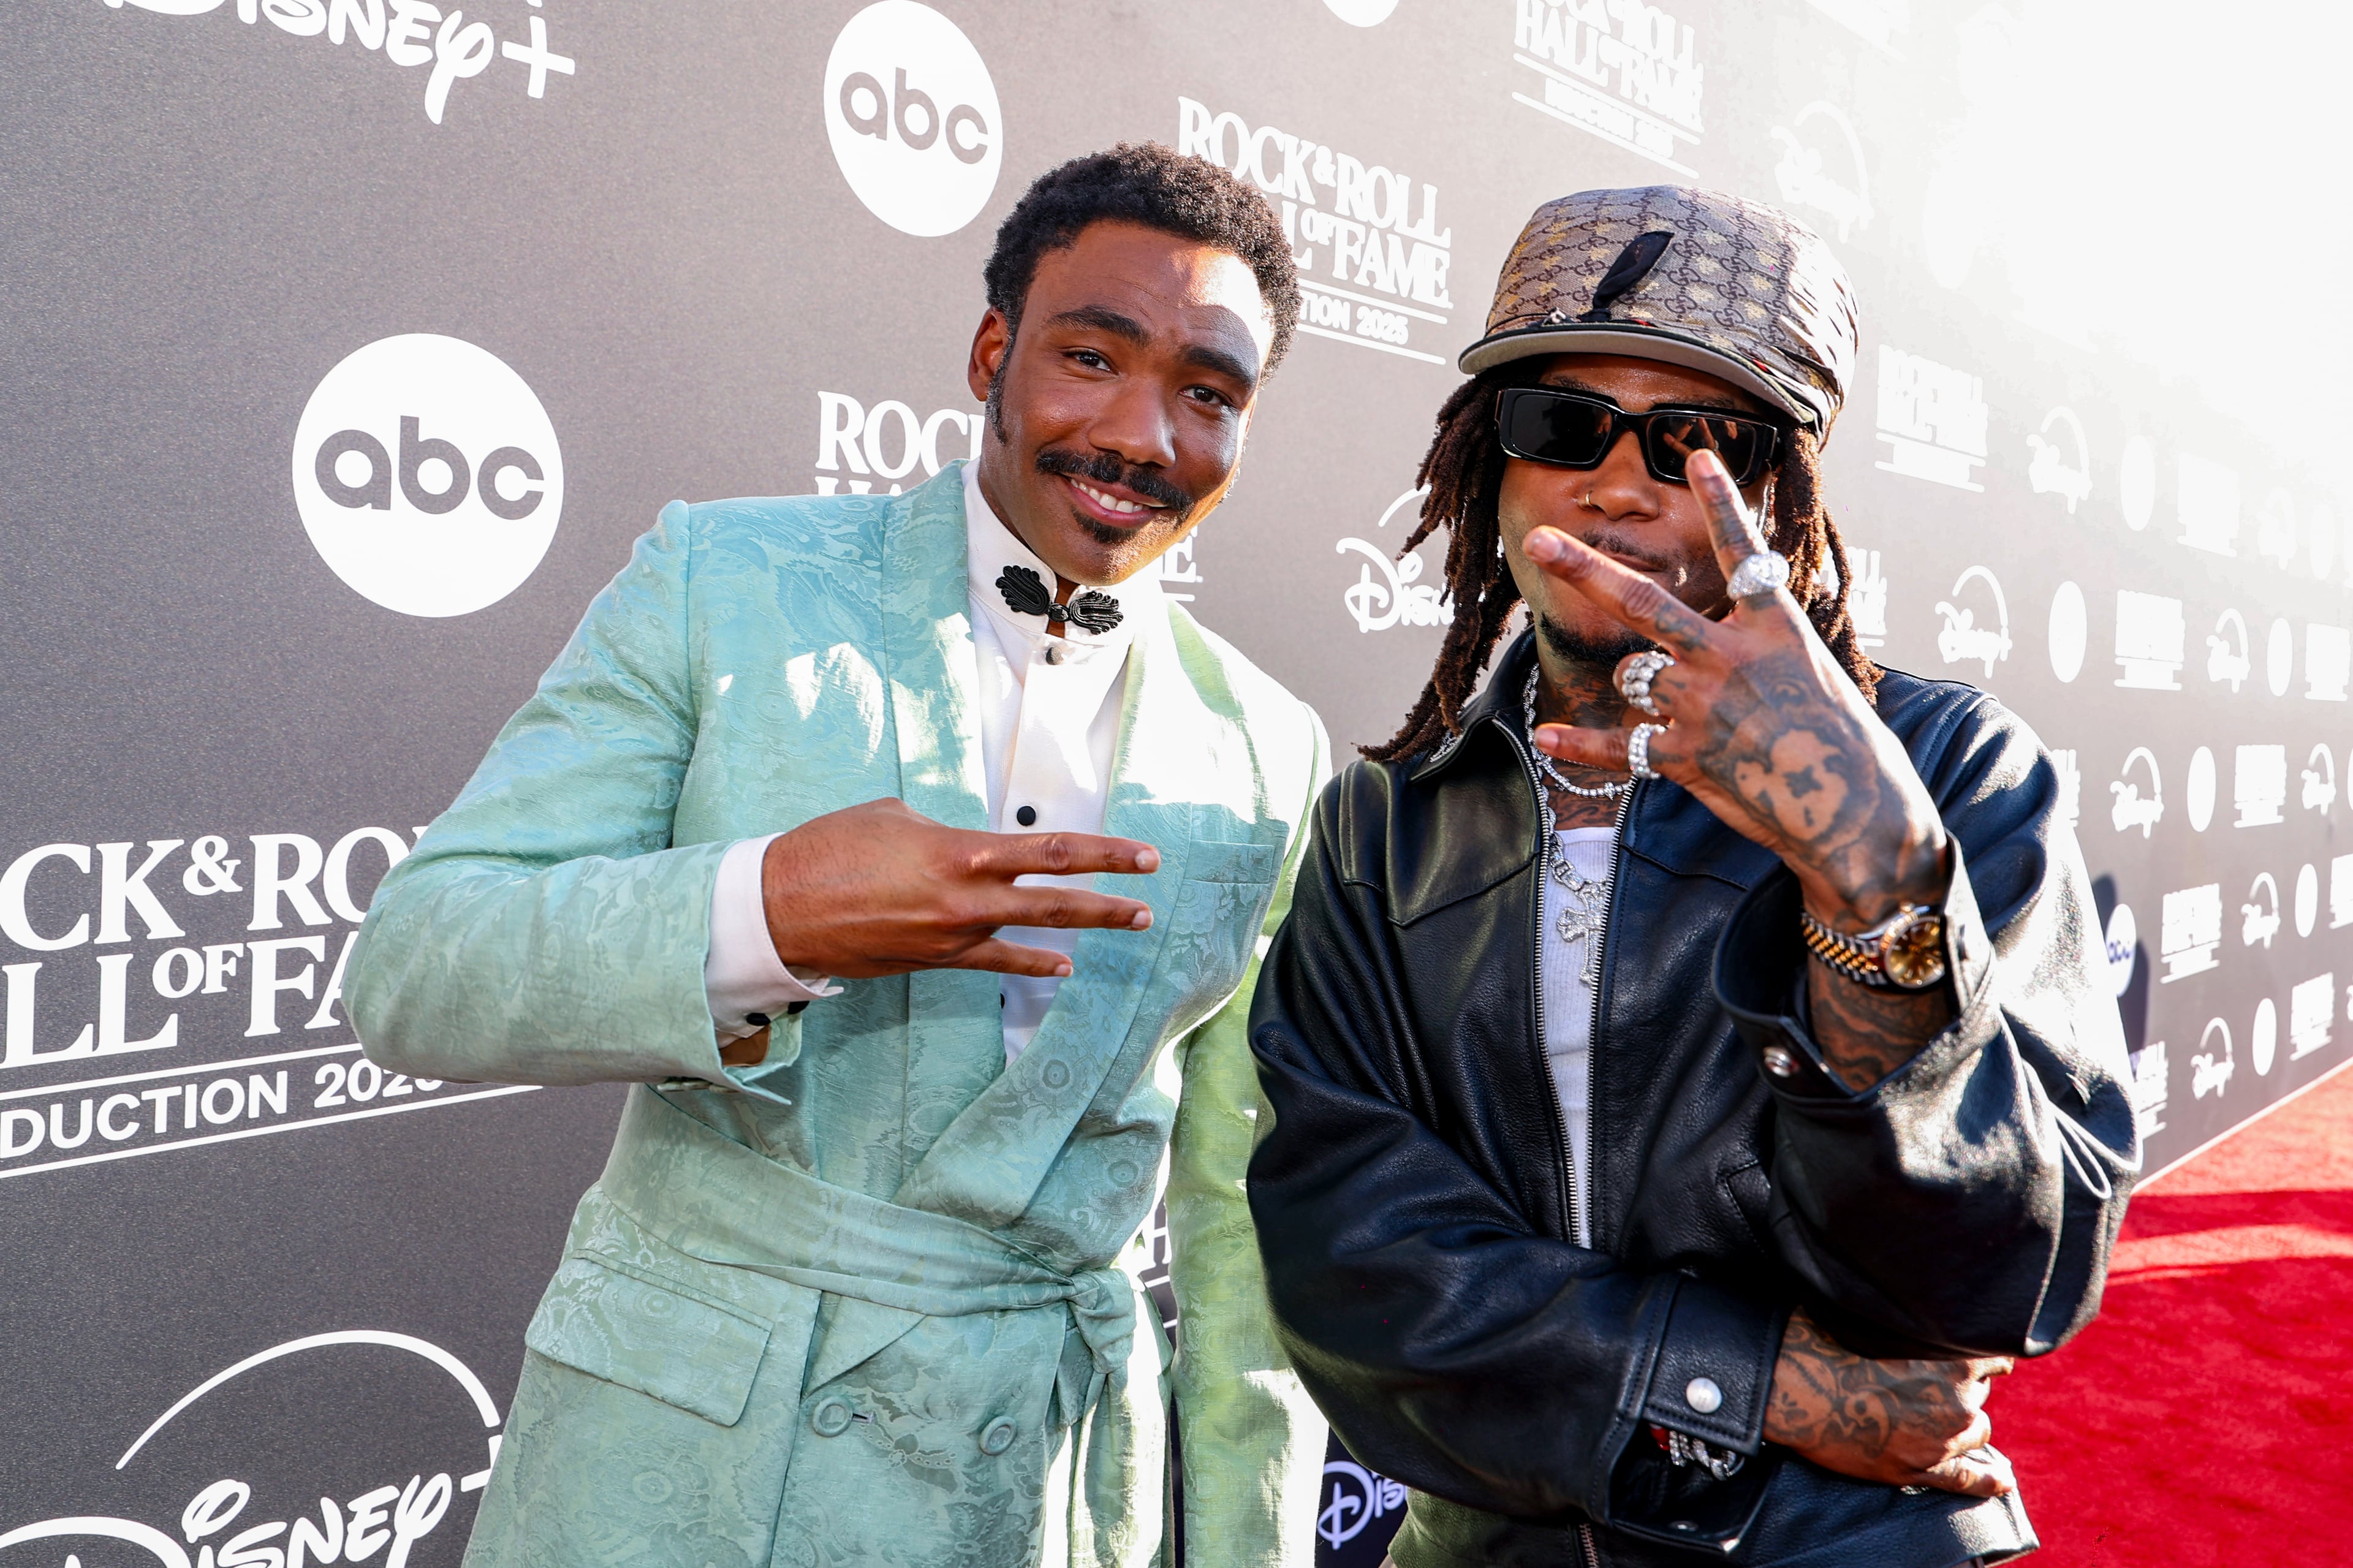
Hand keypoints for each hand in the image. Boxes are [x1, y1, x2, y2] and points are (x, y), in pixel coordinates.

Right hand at [759, 798, 1158, 979]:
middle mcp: (966, 898)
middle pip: (1056, 900)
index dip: (1104, 853)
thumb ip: (943, 831)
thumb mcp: (894, 815)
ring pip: (1031, 933)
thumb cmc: (830, 848)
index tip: (1143, 854)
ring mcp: (951, 936)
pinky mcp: (932, 961)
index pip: (1050, 851)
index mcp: (961, 852)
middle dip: (1109, 900)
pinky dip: (1031, 961)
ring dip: (1082, 931)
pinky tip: (1061, 967)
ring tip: (1126, 924)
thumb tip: (965, 845)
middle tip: (1149, 900)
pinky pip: (994, 962)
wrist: (780, 909)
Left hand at [1523, 449, 1945, 928]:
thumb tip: (1726, 630)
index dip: (1721, 502)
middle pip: (1642, 601)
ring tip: (1682, 707)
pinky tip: (1547, 735)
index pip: (1742, 552)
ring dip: (1639, 683)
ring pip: (1632, 674)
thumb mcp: (1814, 672)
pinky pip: (1616, 745)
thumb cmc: (1846, 745)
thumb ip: (1761, 645)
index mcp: (1774, 628)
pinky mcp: (1684, 756)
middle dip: (1584, 567)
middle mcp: (1729, 657)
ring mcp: (1701, 705)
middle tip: (1540, 540)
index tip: (1697, 456)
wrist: (1854, 813)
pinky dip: (1579, 743)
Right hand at [1763, 1308, 2015, 1496]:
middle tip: (1920, 1381)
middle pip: (1979, 1393)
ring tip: (1935, 1416)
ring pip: (1975, 1431)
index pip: (1994, 1356)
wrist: (1793, 1384)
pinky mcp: (1919, 1468)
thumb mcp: (1880, 1316)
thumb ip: (1914, 1320)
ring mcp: (1942, 1437)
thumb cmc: (1827, 1340)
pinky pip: (1968, 1479)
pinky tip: (2001, 1478)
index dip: (1976, 1355)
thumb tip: (1921, 1311)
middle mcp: (1959, 1398)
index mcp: (1954, 1355)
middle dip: (1959, 1387)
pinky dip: (1988, 1480)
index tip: (1959, 1353)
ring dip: (1962, 1423)